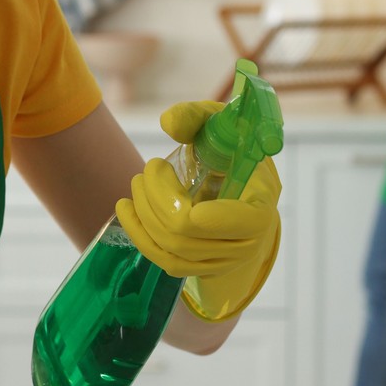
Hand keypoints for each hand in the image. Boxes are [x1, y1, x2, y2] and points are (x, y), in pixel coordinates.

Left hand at [114, 96, 281, 319]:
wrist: (245, 186)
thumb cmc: (235, 151)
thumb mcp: (223, 125)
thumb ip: (198, 117)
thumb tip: (168, 123)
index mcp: (259, 210)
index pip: (222, 222)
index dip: (184, 204)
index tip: (161, 165)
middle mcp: (245, 243)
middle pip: (184, 233)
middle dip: (154, 197)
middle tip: (147, 168)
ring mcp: (222, 261)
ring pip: (170, 248)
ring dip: (142, 214)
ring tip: (137, 183)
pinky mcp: (201, 268)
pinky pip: (164, 260)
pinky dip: (139, 234)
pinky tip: (126, 210)